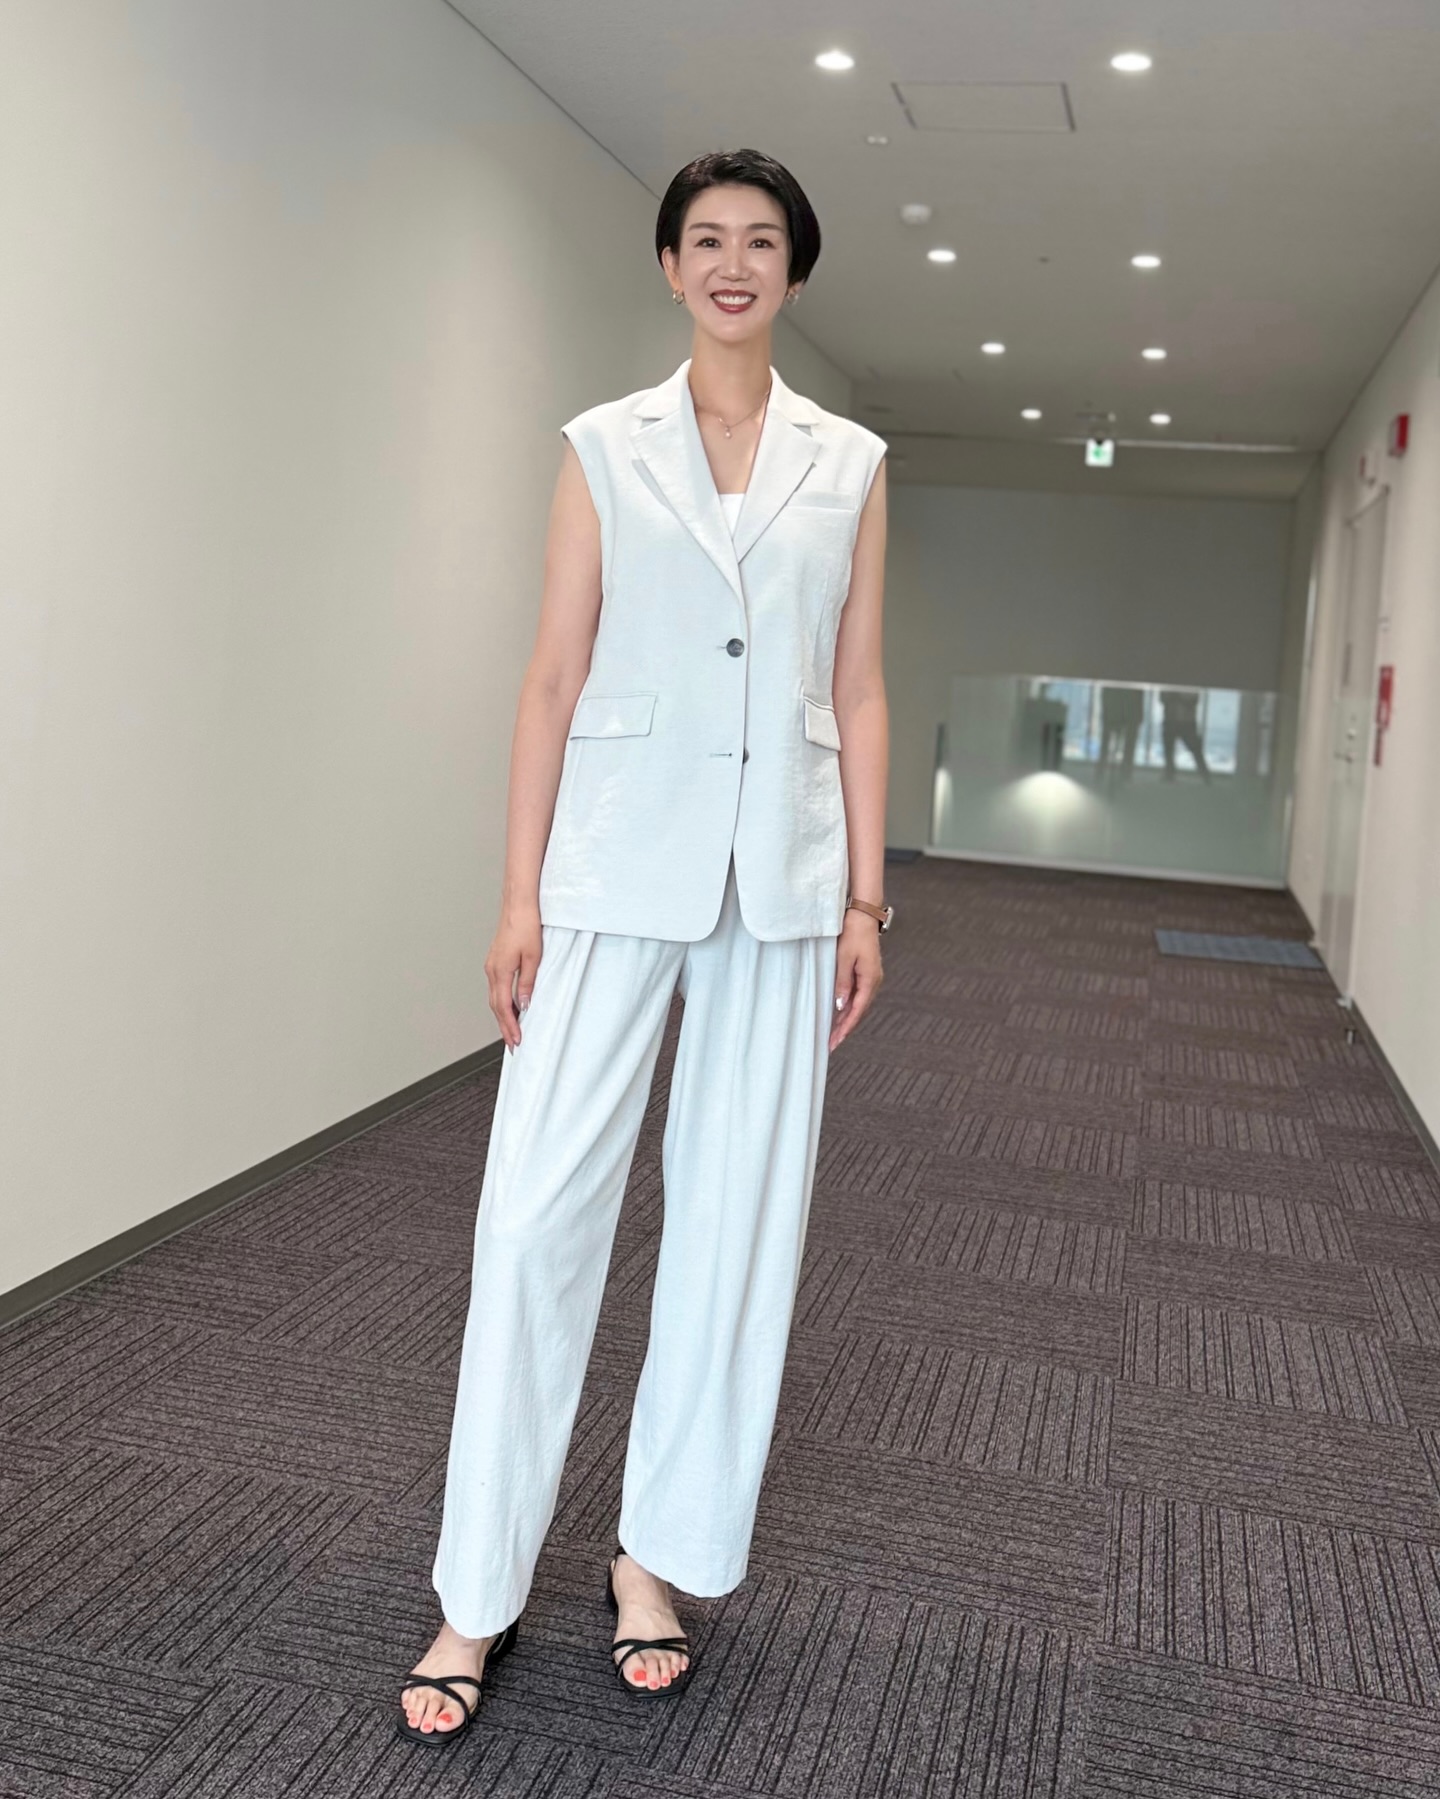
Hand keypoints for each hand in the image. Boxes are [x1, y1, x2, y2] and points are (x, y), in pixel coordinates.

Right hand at [485, 903, 542, 1049]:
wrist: (518, 904)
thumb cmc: (526, 925)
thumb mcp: (534, 957)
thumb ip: (528, 983)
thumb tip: (523, 1005)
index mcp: (500, 971)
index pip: (503, 1007)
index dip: (509, 1026)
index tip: (516, 1041)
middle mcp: (491, 970)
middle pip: (496, 1006)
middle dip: (504, 1027)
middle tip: (513, 1044)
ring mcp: (491, 965)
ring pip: (494, 998)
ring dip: (502, 1016)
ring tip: (512, 1031)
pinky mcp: (495, 961)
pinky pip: (497, 988)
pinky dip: (502, 1002)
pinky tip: (510, 1007)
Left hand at [830, 911, 883, 1051]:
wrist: (863, 915)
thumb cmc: (852, 934)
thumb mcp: (843, 958)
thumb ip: (842, 982)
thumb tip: (839, 1006)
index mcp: (870, 979)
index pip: (857, 1010)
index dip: (845, 1028)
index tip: (835, 1041)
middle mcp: (874, 981)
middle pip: (858, 1011)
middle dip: (845, 1028)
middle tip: (831, 1044)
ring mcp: (871, 978)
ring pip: (858, 1005)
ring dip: (846, 1019)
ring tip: (833, 1034)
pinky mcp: (866, 973)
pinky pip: (858, 995)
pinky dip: (848, 1007)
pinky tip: (839, 1014)